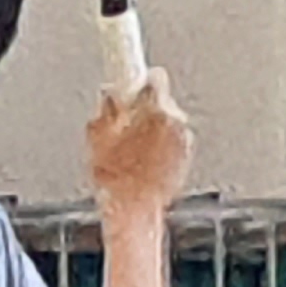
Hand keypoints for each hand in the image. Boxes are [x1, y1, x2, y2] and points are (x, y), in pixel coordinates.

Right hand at [87, 69, 193, 211]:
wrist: (135, 209)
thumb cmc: (115, 179)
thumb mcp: (97, 138)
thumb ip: (106, 109)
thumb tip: (110, 93)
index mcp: (153, 111)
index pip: (153, 76)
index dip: (139, 77)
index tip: (132, 76)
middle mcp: (174, 121)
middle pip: (159, 99)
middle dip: (142, 107)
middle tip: (123, 124)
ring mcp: (183, 138)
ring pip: (166, 120)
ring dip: (152, 127)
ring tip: (132, 149)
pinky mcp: (187, 154)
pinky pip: (173, 138)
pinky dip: (161, 144)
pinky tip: (144, 160)